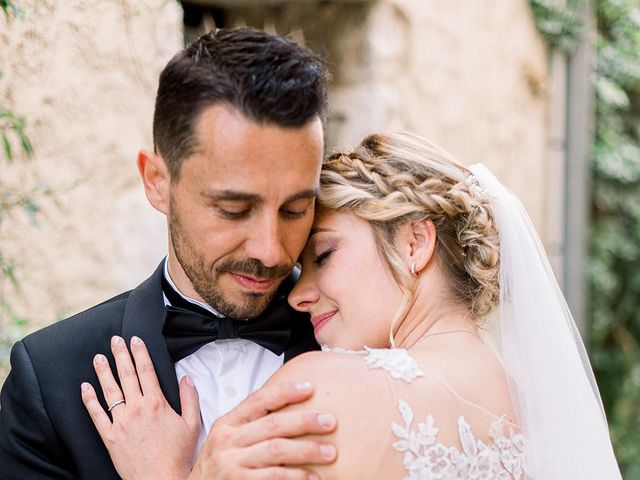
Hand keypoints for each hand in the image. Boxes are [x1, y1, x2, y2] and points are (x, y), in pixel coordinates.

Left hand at [81, 336, 199, 479]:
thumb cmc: (177, 456)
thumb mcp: (192, 425)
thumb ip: (190, 399)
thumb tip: (188, 379)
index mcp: (157, 404)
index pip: (146, 371)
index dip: (140, 353)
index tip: (135, 340)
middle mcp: (137, 409)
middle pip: (127, 376)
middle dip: (121, 355)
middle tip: (115, 341)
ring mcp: (121, 422)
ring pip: (110, 391)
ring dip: (103, 372)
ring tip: (99, 358)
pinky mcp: (110, 437)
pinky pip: (97, 415)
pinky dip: (89, 400)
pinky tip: (85, 388)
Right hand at [189, 380, 336, 479]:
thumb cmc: (217, 468)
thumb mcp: (226, 439)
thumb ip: (249, 423)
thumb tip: (286, 405)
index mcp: (227, 424)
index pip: (258, 400)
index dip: (285, 391)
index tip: (310, 388)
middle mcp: (227, 441)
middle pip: (273, 424)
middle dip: (305, 421)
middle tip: (330, 421)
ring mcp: (232, 464)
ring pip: (276, 450)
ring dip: (307, 451)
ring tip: (329, 452)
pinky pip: (273, 477)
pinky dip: (296, 477)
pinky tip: (312, 477)